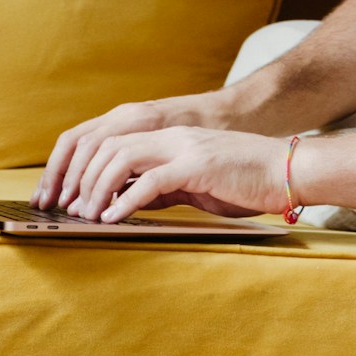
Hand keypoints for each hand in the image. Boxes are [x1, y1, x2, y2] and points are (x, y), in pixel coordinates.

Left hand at [37, 94, 230, 210]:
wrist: (288, 172)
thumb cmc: (246, 182)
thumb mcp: (195, 184)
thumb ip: (163, 187)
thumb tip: (129, 203)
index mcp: (168, 138)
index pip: (111, 142)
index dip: (83, 167)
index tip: (67, 196)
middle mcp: (171, 137)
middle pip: (107, 147)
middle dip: (80, 178)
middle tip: (68, 208)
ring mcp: (184, 148)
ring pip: (122, 159)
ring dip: (98, 190)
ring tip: (87, 216)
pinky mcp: (199, 166)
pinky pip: (151, 181)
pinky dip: (126, 200)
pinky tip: (113, 218)